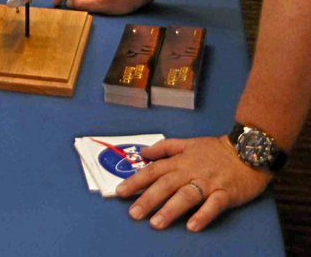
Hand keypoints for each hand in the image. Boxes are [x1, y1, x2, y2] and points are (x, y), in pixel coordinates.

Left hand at [116, 135, 272, 231]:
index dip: (136, 181)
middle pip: (166, 184)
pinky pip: (213, 205)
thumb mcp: (188, 143)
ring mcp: (208, 182)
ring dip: (170, 210)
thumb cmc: (216, 150)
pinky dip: (203, 215)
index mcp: (180, 160)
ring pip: (186, 196)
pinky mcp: (226, 193)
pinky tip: (192, 226)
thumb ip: (165, 148)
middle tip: (133, 214)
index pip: (154, 170)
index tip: (120, 192)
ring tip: (156, 224)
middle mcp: (191, 171)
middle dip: (148, 199)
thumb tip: (144, 152)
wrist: (248, 150)